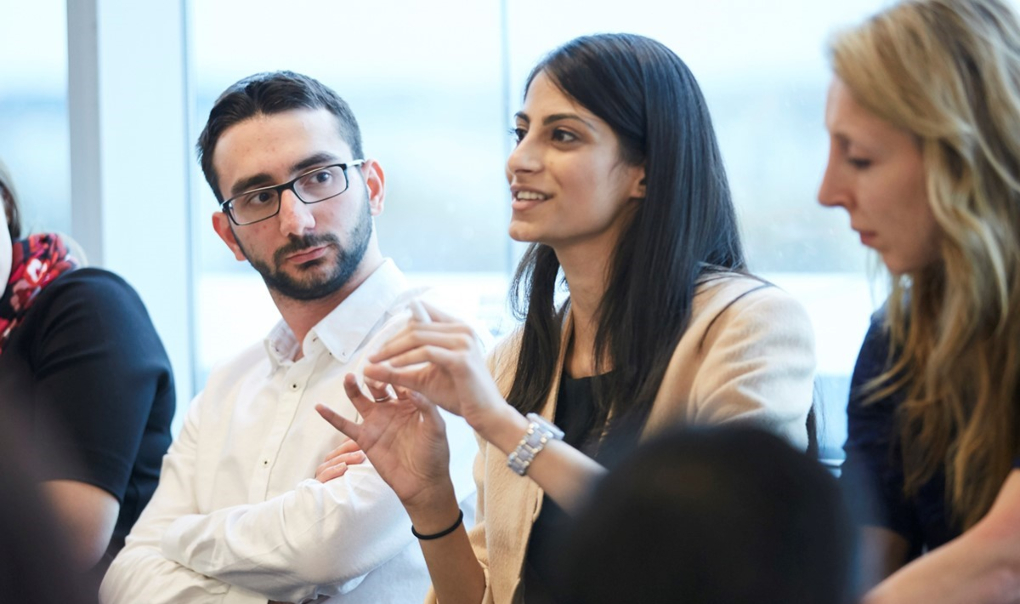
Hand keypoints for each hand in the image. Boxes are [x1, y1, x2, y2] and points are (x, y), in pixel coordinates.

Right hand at [315, 374, 454, 509]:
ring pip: (360, 400)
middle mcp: (392, 408)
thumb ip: (426, 407)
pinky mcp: (365, 438)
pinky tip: (320, 406)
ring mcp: (377, 422)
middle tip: (371, 370)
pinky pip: (344, 425)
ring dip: (352, 388)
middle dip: (374, 376)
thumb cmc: (435, 454)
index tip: (390, 361)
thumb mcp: (436, 427)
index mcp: (411, 402)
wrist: (424, 483)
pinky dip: (331, 416)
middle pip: (378, 386)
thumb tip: (413, 388)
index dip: (395, 371)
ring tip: (349, 378)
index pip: (400, 381)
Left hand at [362, 302, 508, 434]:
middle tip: (372, 355)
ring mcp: (464, 342)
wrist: (486, 414)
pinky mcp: (461, 359)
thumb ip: (401, 367)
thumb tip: (370, 364)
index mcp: (457, 328)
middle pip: (416, 325)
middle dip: (391, 341)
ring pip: (417, 336)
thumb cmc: (459, 395)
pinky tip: (391, 368)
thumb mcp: (425, 377)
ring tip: (375, 361)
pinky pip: (425, 353)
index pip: (421, 314)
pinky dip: (405, 360)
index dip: (398, 328)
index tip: (381, 345)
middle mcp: (462, 329)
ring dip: (393, 349)